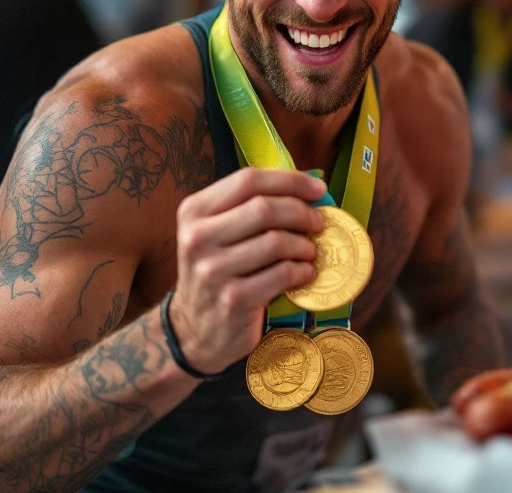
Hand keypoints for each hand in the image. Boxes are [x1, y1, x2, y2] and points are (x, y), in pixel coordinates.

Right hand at [169, 168, 324, 373]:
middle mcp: (198, 238)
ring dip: (304, 245)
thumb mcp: (215, 234)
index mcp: (194, 212)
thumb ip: (248, 207)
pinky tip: (304, 273)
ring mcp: (213, 270)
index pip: (248, 180)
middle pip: (265, 208)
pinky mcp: (234, 299)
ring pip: (277, 241)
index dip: (289, 180)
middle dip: (301, 212)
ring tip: (309, 251)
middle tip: (317, 223)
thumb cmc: (216, 272)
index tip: (318, 188)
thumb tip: (308, 187)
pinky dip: (302, 270)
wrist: (193, 330)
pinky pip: (283, 274)